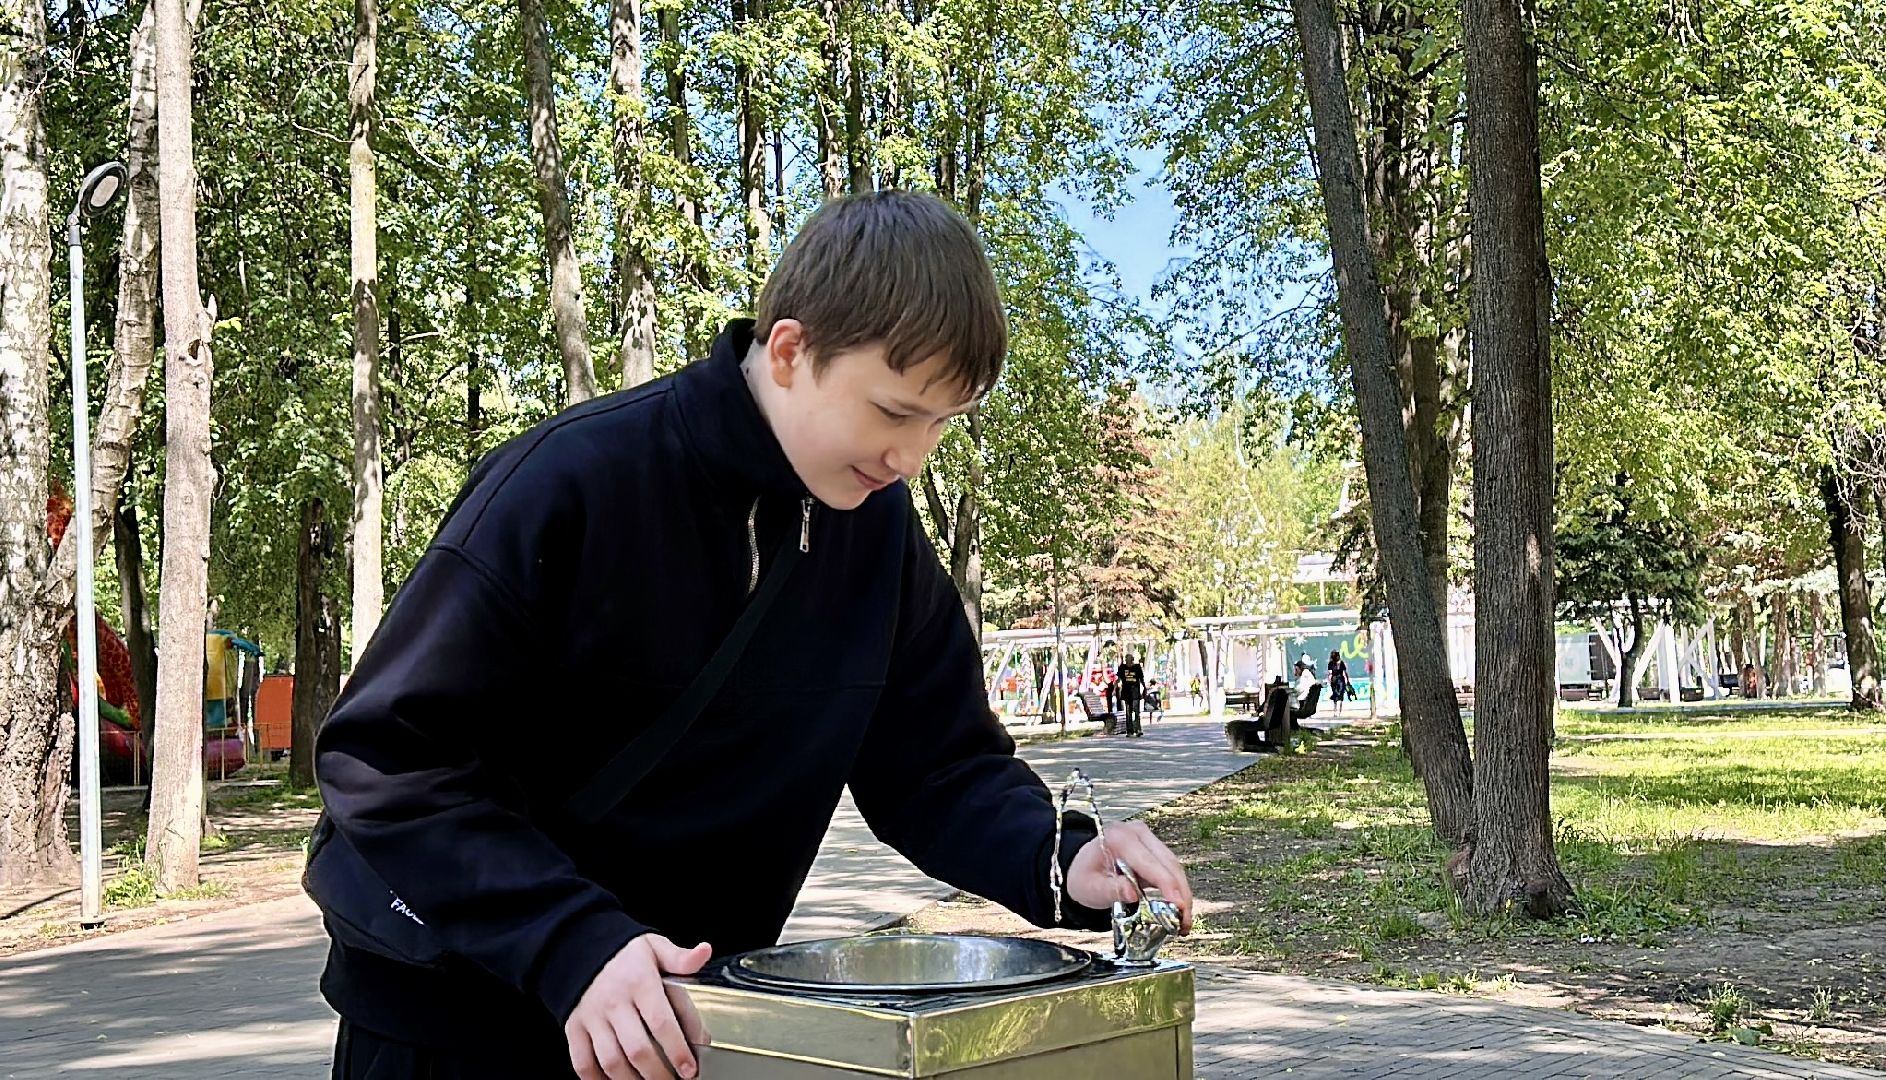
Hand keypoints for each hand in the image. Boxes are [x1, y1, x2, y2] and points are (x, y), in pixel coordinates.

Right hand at [566, 934, 711, 1079]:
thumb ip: (681, 957)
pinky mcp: (575, 1029)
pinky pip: (583, 1063)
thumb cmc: (625, 955)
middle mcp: (613, 1002)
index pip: (661, 1022)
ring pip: (611, 1061)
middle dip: (659, 1073)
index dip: (677, 1050)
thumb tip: (704, 952)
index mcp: (639, 981)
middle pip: (637, 1049)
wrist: (584, 948)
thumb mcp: (655, 947)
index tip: (690, 1068)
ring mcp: (592, 1018)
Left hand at [1064, 821, 1193, 933]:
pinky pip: (1171, 869)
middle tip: (1184, 922)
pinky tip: (1180, 909)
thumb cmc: (1083, 876)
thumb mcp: (1090, 887)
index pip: (1150, 863)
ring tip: (1184, 921)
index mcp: (1119, 839)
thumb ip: (1111, 890)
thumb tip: (1132, 893)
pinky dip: (1177, 889)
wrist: (1080, 867)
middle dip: (1181, 894)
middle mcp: (1136, 833)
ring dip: (1182, 894)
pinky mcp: (1153, 848)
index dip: (1168, 886)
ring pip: (1174, 866)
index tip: (1179, 907)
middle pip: (1169, 863)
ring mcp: (1147, 838)